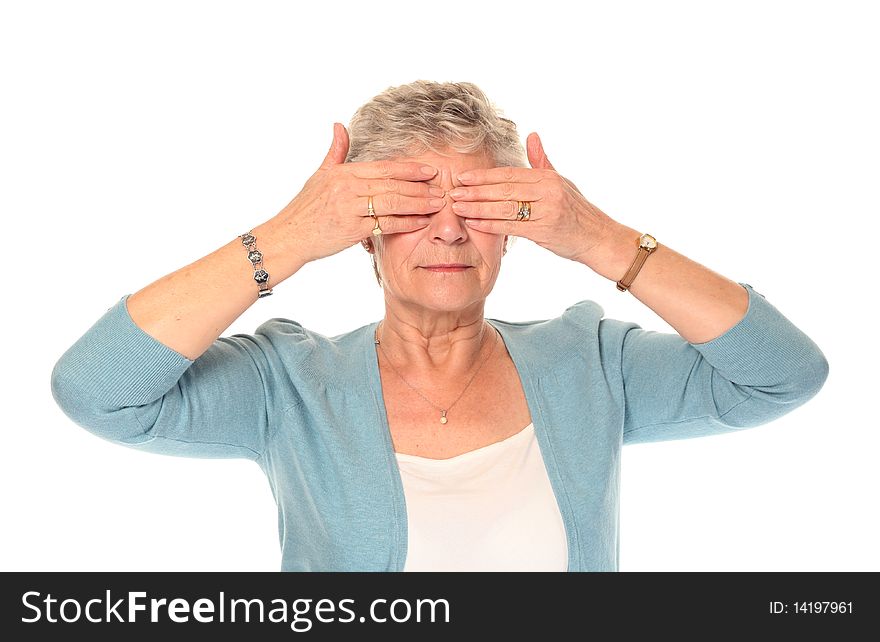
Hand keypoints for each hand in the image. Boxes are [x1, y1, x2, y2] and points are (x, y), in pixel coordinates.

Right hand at [271, 123, 445, 263]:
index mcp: (344, 173)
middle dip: (420, 186)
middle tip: (442, 188)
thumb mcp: (319, 175)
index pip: (384, 168)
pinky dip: (405, 223)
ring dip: (418, 203)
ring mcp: (350, 208)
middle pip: (393, 184)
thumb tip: (339, 126)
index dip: (409, 169)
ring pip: (393, 203)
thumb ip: (335, 152)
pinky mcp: (352, 230)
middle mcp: (348, 188)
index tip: (429, 170)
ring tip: (437, 204)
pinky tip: (420, 222)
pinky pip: (385, 225)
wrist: (288, 236)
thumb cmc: (304, 208)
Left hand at [449, 132, 619, 266]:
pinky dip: (491, 225)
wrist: (598, 238)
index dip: (485, 176)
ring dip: (478, 208)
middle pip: (504, 189)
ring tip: (458, 208)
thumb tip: (532, 136)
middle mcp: (548, 191)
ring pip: (505, 208)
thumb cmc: (577, 211)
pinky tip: (474, 223)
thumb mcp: (562, 181)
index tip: (463, 177)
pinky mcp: (544, 231)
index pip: (510, 174)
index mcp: (548, 178)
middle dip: (476, 191)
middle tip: (452, 192)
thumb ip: (542, 161)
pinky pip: (511, 227)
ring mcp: (547, 211)